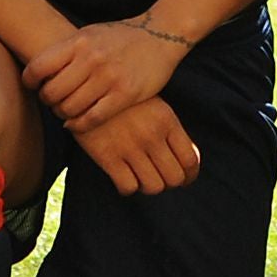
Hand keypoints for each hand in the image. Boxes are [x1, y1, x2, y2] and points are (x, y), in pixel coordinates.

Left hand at [24, 18, 186, 133]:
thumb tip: (36, 72)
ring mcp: (108, 78)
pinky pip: (92, 118)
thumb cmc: (119, 38)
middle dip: (47, 101)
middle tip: (52, 102)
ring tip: (65, 112)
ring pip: (69, 108)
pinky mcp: (124, 95)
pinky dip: (79, 125)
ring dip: (63, 114)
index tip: (33, 86)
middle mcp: (91, 59)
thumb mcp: (89, 34)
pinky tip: (77, 123)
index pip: (38, 67)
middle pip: (51, 92)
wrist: (159, 36)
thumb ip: (65, 51)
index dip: (29, 81)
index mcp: (79, 42)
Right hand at [72, 97, 199, 195]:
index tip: (185, 179)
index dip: (190, 176)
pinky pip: (128, 187)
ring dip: (149, 186)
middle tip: (162, 179)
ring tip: (142, 177)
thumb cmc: (124, 100)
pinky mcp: (107, 156)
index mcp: (167, 120)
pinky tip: (124, 177)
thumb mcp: (154, 106)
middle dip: (170, 183)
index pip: (190, 160)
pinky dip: (128, 187)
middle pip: (174, 178)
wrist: (85, 88)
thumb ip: (171, 131)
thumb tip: (189, 161)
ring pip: (153, 186)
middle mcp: (151, 135)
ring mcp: (130, 146)